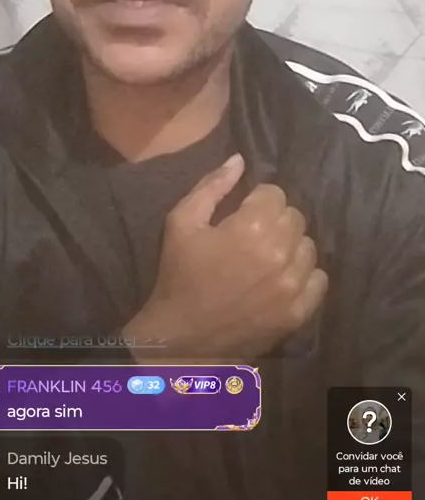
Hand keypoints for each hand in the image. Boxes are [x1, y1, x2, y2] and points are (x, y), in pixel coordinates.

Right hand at [124, 154, 327, 360]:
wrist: (181, 339)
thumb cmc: (179, 275)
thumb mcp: (182, 222)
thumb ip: (212, 186)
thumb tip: (239, 159)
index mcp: (251, 227)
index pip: (275, 194)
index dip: (257, 200)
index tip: (242, 213)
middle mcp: (279, 253)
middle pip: (295, 217)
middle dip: (275, 220)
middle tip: (253, 235)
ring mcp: (292, 286)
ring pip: (309, 246)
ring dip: (291, 246)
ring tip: (268, 257)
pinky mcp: (298, 312)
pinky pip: (319, 279)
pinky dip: (304, 275)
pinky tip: (281, 279)